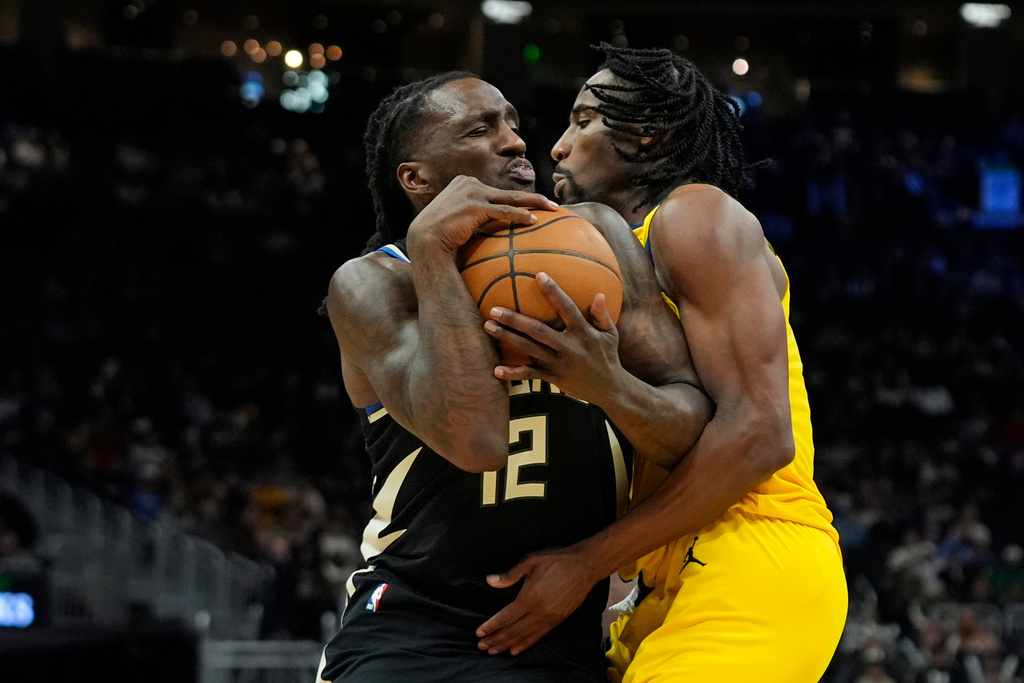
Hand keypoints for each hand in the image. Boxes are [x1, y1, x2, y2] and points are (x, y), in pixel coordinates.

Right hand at [407, 176, 557, 253]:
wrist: (425, 241)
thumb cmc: (440, 237)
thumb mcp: (457, 221)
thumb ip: (473, 218)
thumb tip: (491, 230)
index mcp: (464, 183)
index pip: (497, 192)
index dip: (517, 199)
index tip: (535, 206)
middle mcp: (469, 183)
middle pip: (508, 192)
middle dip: (533, 198)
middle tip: (552, 204)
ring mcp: (472, 193)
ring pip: (510, 198)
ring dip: (534, 203)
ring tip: (552, 209)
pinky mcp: (474, 206)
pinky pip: (503, 211)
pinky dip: (520, 215)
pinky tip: (533, 221)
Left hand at [476, 546, 600, 655]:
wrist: (585, 566)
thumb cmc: (557, 560)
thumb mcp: (531, 561)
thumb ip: (510, 574)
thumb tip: (490, 581)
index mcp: (530, 597)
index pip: (506, 617)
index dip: (492, 626)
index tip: (479, 632)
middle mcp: (539, 612)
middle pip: (513, 631)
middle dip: (496, 639)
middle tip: (481, 646)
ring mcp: (550, 618)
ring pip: (525, 636)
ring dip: (507, 644)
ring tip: (494, 651)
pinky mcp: (558, 620)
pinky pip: (538, 636)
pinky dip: (525, 644)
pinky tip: (516, 649)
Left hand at [483, 272, 623, 404]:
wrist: (610, 389)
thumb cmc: (607, 356)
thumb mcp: (610, 334)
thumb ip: (602, 315)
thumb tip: (598, 294)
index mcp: (583, 332)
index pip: (566, 308)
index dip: (553, 292)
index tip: (539, 275)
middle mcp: (569, 347)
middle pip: (537, 330)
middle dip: (514, 319)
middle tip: (493, 309)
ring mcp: (559, 363)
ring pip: (529, 349)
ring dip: (507, 338)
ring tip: (488, 327)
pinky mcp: (553, 377)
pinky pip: (531, 374)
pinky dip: (513, 373)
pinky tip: (496, 370)